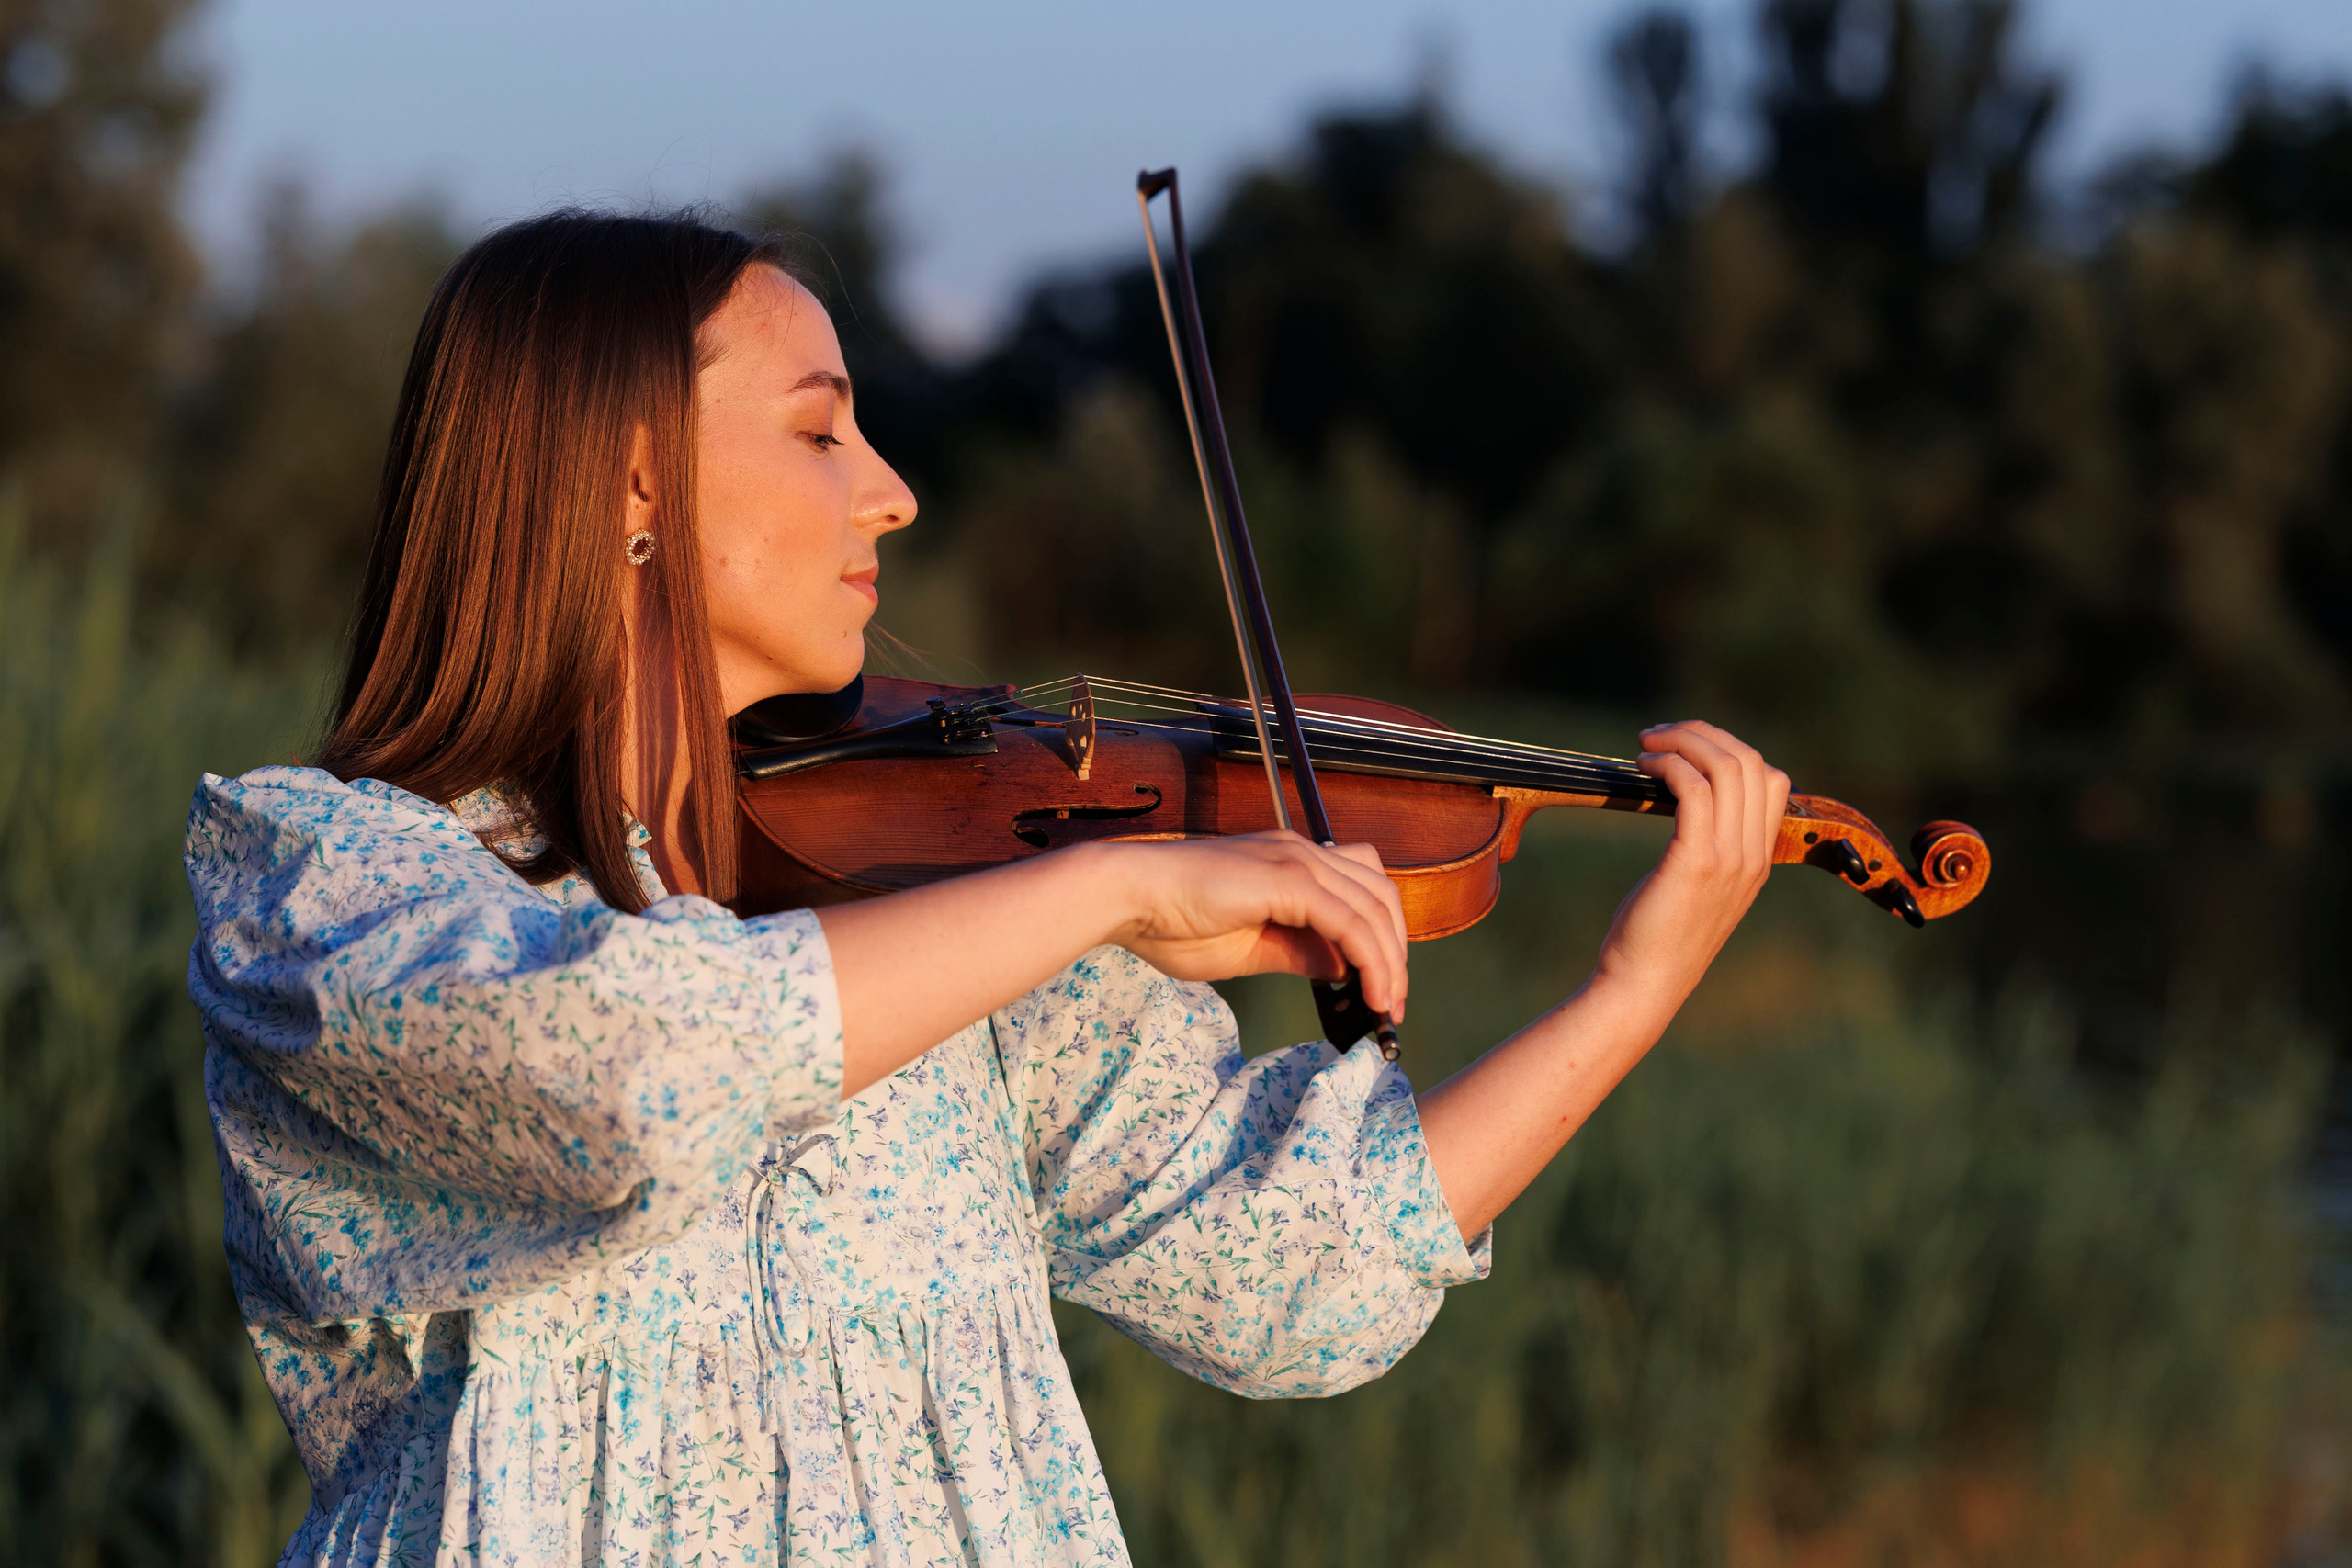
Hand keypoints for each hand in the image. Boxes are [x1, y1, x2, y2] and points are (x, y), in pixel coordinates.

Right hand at [1104, 833, 1409, 1018]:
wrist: (1127, 898)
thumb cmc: (1171, 923)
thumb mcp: (1249, 950)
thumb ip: (1298, 954)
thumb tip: (1343, 968)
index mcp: (1292, 863)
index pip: (1362, 892)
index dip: (1382, 941)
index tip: (1380, 991)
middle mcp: (1302, 852)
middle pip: (1381, 895)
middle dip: (1395, 952)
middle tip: (1390, 1005)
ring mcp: (1297, 859)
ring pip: (1373, 908)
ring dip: (1389, 961)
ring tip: (1384, 1006)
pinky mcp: (1288, 879)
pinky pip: (1349, 921)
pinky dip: (1370, 959)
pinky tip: (1369, 993)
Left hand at [1596, 720, 1789, 1008]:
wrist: (1643, 987)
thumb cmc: (1654, 937)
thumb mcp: (1695, 886)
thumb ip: (1705, 846)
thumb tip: (1681, 795)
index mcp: (1758, 859)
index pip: (1772, 780)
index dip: (1730, 749)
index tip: (1685, 748)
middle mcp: (1752, 856)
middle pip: (1751, 762)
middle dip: (1702, 735)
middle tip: (1659, 734)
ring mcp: (1730, 859)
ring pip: (1726, 767)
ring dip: (1683, 741)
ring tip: (1646, 743)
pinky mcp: (1695, 862)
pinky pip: (1693, 788)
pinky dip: (1669, 764)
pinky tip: (1642, 767)